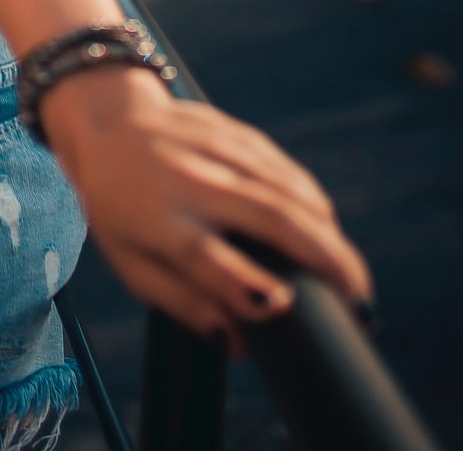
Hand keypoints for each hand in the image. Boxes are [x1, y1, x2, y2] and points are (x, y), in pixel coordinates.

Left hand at [39, 67, 372, 351]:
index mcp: (157, 219)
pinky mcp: (233, 130)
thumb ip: (181, 302)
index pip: (204, 256)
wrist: (105, 117)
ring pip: (284, 188)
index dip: (244, 284)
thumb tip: (238, 344)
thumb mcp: (130, 262)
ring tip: (353, 275)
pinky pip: (282, 168)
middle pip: (266, 216)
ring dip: (327, 232)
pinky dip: (312, 199)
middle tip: (357, 299)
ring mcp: (214, 149)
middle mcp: (188, 181)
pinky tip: (329, 228)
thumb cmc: (118, 206)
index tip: (283, 306)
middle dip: (320, 257)